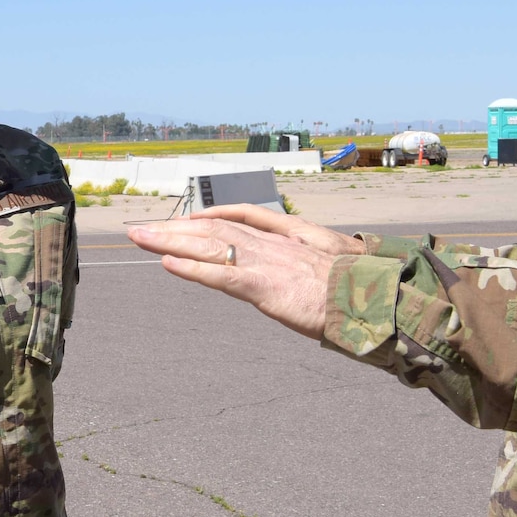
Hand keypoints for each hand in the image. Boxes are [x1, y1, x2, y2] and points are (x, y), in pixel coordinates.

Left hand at [127, 209, 363, 339]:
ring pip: (209, 244)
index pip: (238, 218)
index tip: (180, 220)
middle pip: (213, 227)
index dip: (206, 216)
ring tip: (139, 237)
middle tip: (139, 228)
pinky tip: (166, 264)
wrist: (377, 301)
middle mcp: (273, 244)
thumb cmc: (359, 290)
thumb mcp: (330, 267)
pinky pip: (221, 275)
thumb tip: (291, 271)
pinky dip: (191, 269)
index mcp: (288, 237)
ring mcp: (268, 263)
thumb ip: (305, 263)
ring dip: (169, 241)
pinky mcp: (265, 287)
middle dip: (174, 227)